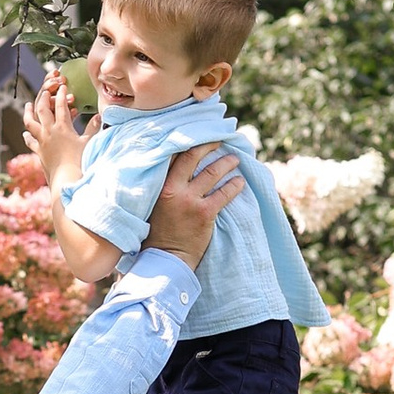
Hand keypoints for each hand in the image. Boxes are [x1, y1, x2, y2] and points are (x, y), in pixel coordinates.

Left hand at [29, 66, 85, 190]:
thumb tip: (98, 117)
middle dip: (44, 97)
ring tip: (28, 105)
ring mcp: (42, 142)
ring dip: (28, 112)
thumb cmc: (80, 161)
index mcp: (62, 127)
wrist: (66, 179)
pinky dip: (27, 135)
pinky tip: (25, 134)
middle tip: (46, 91)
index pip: (60, 105)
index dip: (61, 94)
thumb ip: (93, 128)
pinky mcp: (39, 152)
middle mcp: (49, 132)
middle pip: (42, 109)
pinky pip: (30, 141)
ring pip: (30, 123)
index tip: (62, 86)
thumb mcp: (89, 143)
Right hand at [145, 139, 245, 266]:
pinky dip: (234, 185)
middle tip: (219, 141)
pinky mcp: (205, 213)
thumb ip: (162, 186)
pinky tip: (240, 181)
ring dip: (226, 163)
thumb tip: (175, 167)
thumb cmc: (156, 232)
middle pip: (194, 157)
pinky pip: (224, 194)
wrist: (165, 258)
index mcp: (159, 185)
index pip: (174, 155)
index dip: (188, 143)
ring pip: (212, 173)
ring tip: (234, 159)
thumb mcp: (153, 204)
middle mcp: (174, 189)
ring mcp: (190, 201)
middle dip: (208, 145)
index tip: (198, 135)